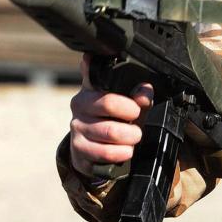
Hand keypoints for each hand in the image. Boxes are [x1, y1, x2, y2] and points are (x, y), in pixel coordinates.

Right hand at [69, 54, 153, 177]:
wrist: (97, 151)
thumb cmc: (116, 121)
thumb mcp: (131, 106)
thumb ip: (140, 97)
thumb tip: (145, 91)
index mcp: (91, 88)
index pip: (93, 71)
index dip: (101, 68)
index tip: (119, 79)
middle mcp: (79, 105)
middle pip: (109, 103)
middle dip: (133, 114)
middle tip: (137, 119)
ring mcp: (76, 127)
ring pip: (111, 131)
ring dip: (130, 137)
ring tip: (133, 136)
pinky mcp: (78, 149)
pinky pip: (106, 152)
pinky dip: (122, 152)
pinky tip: (125, 150)